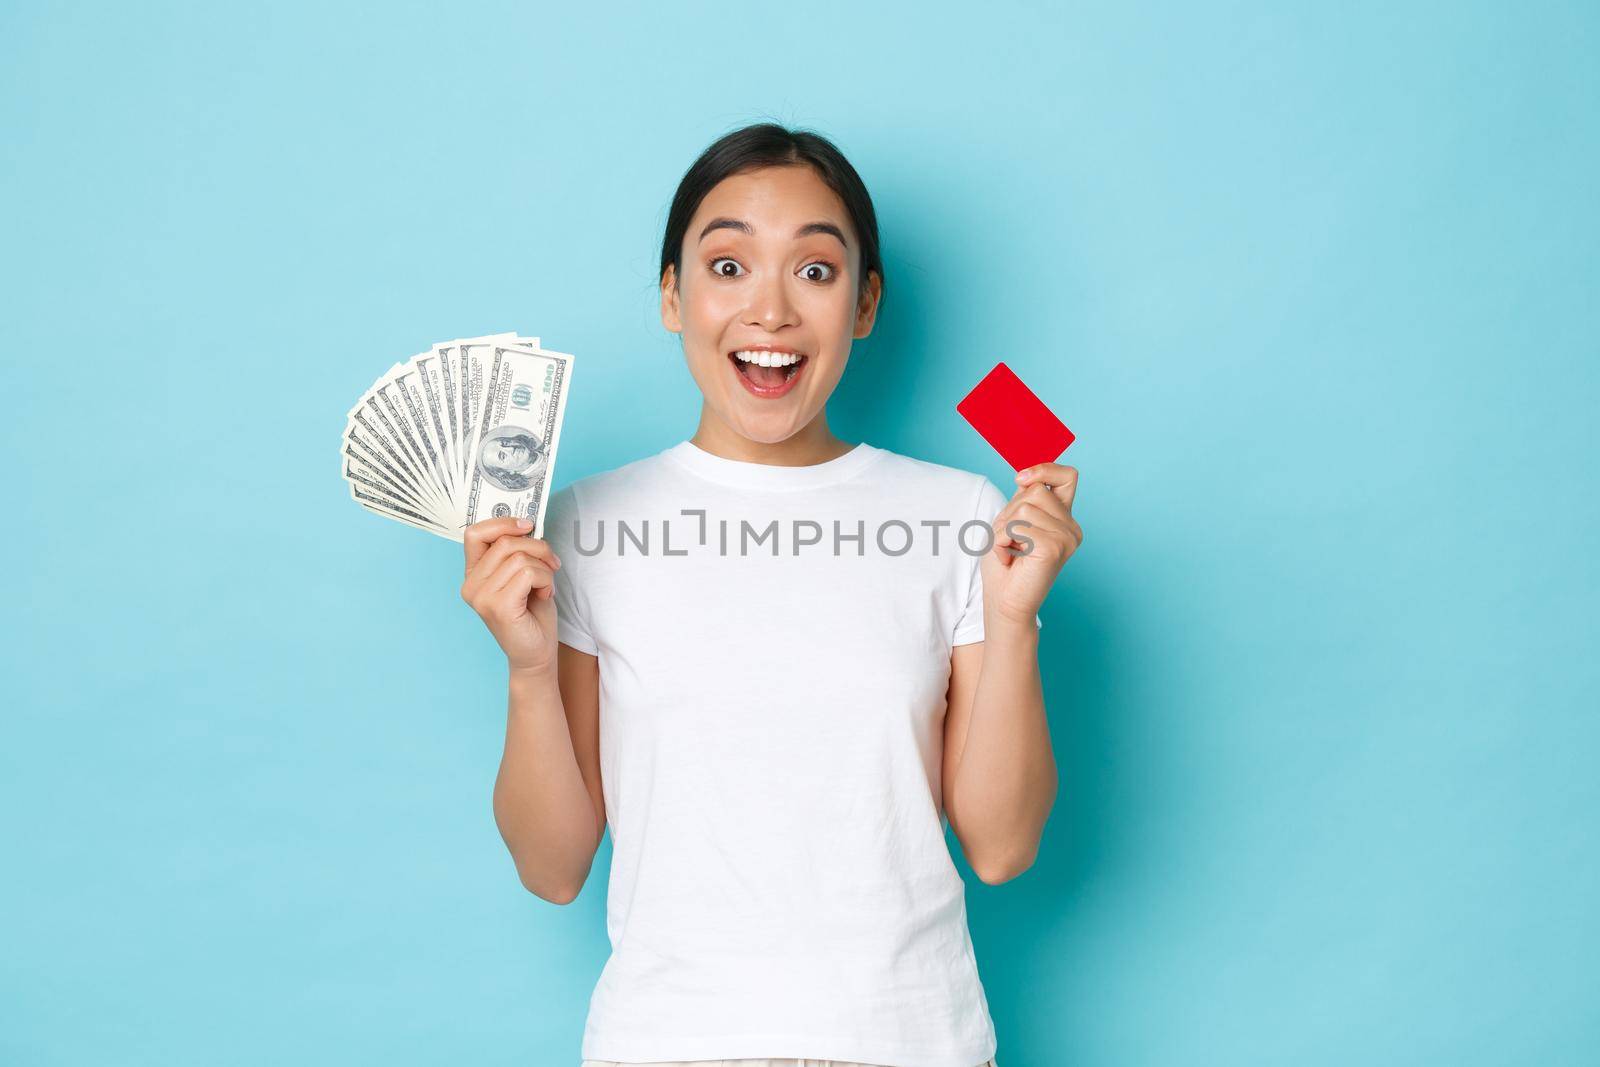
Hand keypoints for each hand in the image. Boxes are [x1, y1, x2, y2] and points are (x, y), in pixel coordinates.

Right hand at [460, 517, 563, 675]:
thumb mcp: (521, 575)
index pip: (475, 533)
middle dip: (538, 547)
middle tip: (552, 563)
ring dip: (544, 568)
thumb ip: (516, 552)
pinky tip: (545, 595)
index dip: (503, 523)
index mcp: (473, 574)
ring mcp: (481, 597)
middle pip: (505, 542)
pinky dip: (546, 580)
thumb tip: (527, 525)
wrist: (536, 655)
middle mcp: (471, 585)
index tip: (528, 526)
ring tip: (547, 585)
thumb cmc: (532, 614)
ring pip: (520, 558)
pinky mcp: (498, 607)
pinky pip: (528, 573)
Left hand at [981, 463, 1082, 627]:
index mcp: (1064, 519)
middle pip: (1037, 490)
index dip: (1044, 469)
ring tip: (1012, 551)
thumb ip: (1024, 498)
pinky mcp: (1055, 547)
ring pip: (1025, 507)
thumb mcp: (1012, 522)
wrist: (1004, 604)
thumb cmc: (1005, 566)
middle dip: (1011, 512)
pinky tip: (1012, 557)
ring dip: (1005, 528)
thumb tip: (1027, 474)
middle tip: (1011, 541)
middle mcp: (1072, 527)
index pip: (1067, 476)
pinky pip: (1018, 526)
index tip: (1020, 479)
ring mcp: (1067, 538)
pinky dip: (1004, 540)